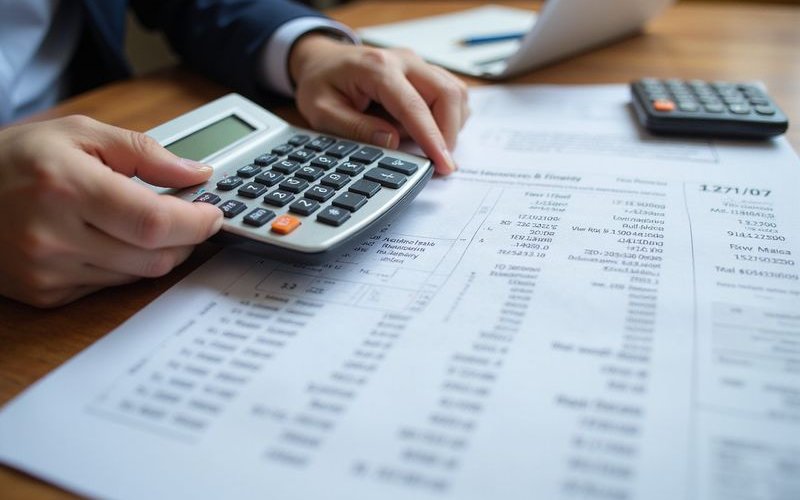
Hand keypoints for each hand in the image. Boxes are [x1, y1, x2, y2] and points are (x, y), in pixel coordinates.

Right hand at [0, 116, 222, 306]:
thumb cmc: (15, 158)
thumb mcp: (79, 133)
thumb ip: (145, 152)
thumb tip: (197, 173)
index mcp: (67, 187)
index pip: (155, 221)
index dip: (196, 222)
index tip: (214, 212)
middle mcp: (54, 236)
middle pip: (155, 256)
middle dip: (185, 239)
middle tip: (188, 217)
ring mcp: (48, 272)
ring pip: (138, 276)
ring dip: (156, 252)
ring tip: (142, 223)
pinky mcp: (45, 294)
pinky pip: (109, 286)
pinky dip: (124, 265)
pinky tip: (107, 240)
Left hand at [289, 35, 468, 174]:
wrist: (323, 61)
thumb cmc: (321, 84)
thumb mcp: (322, 112)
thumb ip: (355, 128)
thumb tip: (391, 142)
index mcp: (377, 68)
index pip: (415, 106)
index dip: (432, 138)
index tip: (444, 164)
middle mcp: (404, 61)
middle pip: (448, 93)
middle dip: (449, 133)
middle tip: (438, 162)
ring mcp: (418, 64)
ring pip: (456, 93)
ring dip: (450, 125)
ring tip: (424, 143)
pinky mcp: (425, 72)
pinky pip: (452, 93)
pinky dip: (448, 116)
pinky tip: (424, 129)